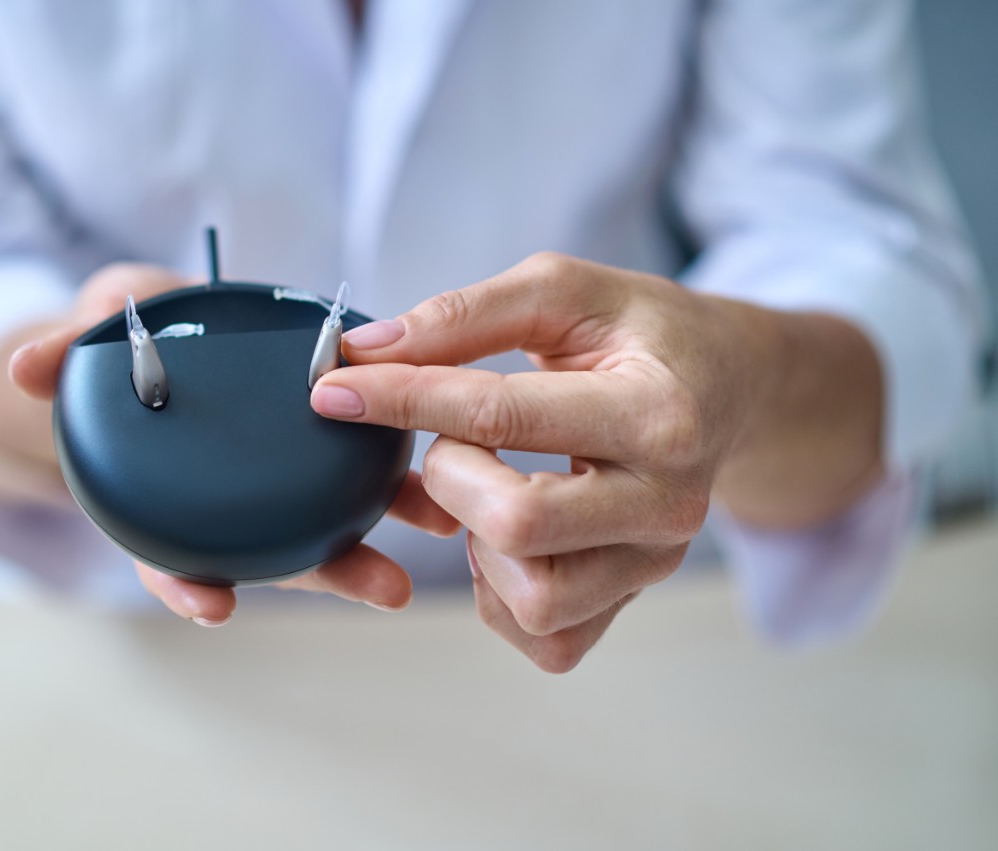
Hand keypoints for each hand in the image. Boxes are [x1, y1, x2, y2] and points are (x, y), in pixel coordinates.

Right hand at [0, 263, 458, 625]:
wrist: (164, 321)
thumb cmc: (124, 335)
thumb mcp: (92, 333)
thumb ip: (65, 353)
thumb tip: (22, 368)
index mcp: (166, 487)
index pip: (169, 550)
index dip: (187, 580)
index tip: (214, 605)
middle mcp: (226, 497)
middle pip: (272, 549)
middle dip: (327, 572)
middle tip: (384, 589)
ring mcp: (274, 475)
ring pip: (326, 519)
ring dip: (384, 533)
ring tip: (439, 533)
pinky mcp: (319, 439)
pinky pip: (358, 467)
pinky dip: (398, 481)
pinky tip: (441, 482)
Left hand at [310, 253, 883, 671]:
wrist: (727, 388)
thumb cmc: (641, 334)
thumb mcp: (566, 292)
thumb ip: (466, 316)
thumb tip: (365, 353)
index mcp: (656, 413)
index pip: (499, 416)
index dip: (400, 398)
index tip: (333, 387)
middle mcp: (666, 502)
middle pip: (517, 526)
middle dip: (448, 479)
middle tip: (453, 445)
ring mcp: (652, 564)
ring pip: (532, 599)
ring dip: (476, 544)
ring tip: (488, 489)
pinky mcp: (631, 600)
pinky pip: (547, 641)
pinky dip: (500, 594)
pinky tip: (504, 538)